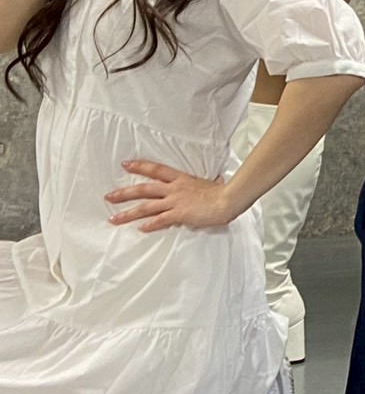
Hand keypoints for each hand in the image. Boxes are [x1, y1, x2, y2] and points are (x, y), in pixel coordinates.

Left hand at [105, 160, 241, 231]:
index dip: (140, 166)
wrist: (228, 199)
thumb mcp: (212, 184)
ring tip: (113, 219)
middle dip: (124, 193)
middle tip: (108, 196)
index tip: (126, 164)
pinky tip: (140, 229)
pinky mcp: (179, 214)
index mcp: (181, 179)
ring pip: (146, 207)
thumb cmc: (222, 192)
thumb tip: (218, 180)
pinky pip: (159, 220)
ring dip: (128, 213)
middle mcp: (174, 189)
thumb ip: (210, 183)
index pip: (156, 170)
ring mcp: (175, 201)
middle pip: (144, 189)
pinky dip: (149, 225)